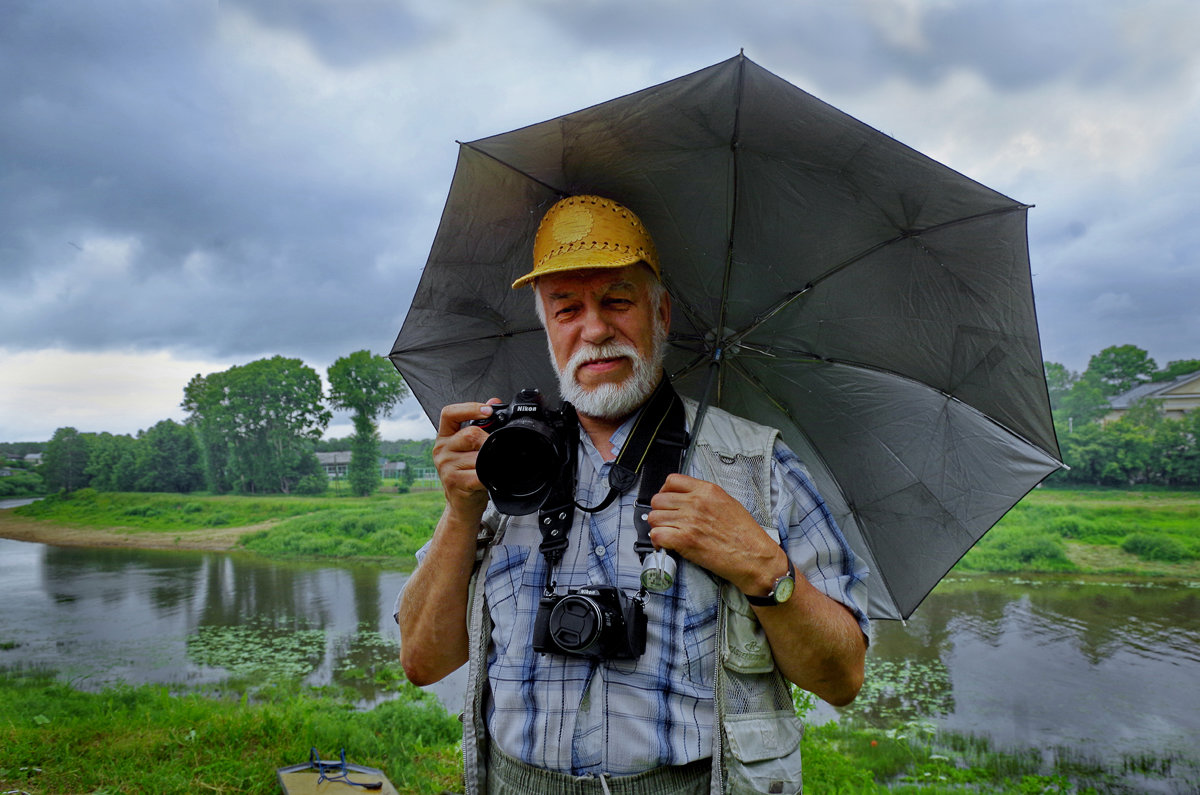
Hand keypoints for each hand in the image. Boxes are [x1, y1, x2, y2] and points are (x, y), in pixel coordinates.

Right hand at [432, 399, 499, 519]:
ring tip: (490, 468)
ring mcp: (445, 466)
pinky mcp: (454, 482)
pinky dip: (490, 475)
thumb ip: (481, 424)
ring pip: (478, 455)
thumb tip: (493, 401)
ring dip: (490, 462)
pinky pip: (479, 473)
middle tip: (496, 451)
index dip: (469, 407)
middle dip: (489, 441)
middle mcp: (441, 450)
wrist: (462, 506)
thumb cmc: (468, 475)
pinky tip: (490, 478)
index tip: (488, 410)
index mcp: (444, 437)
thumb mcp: (471, 448)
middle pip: (470, 433)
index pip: (449, 413)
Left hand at [647, 473, 782, 593]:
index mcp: (708, 491)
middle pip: (659, 499)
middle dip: (660, 511)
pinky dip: (657, 541)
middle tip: (666, 521)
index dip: (665, 491)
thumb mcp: (729, 504)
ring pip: (654, 517)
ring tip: (667, 534)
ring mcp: (689, 520)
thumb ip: (706, 498)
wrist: (755, 557)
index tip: (667, 501)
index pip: (672, 481)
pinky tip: (665, 545)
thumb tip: (687, 500)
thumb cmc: (746, 535)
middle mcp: (696, 502)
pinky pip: (657, 534)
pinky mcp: (685, 540)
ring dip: (657, 527)